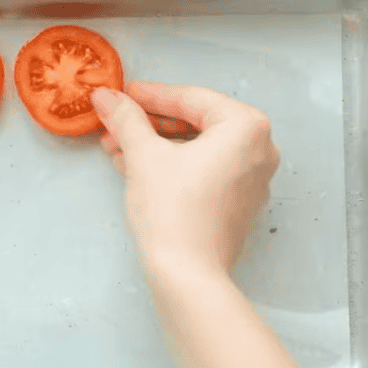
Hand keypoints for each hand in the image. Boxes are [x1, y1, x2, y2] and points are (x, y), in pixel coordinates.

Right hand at [90, 82, 280, 273]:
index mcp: (246, 127)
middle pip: (196, 123)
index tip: (122, 92)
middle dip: (150, 123)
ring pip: (197, 148)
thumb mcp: (144, 155)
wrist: (187, 275)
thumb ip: (126, 119)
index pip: (191, 99)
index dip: (150, 95)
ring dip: (156, 145)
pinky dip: (172, 165)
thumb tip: (108, 97)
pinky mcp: (238, 204)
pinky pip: (204, 171)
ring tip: (116, 146)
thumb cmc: (173, 212)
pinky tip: (135, 167)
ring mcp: (252, 179)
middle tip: (115, 120)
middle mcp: (259, 150)